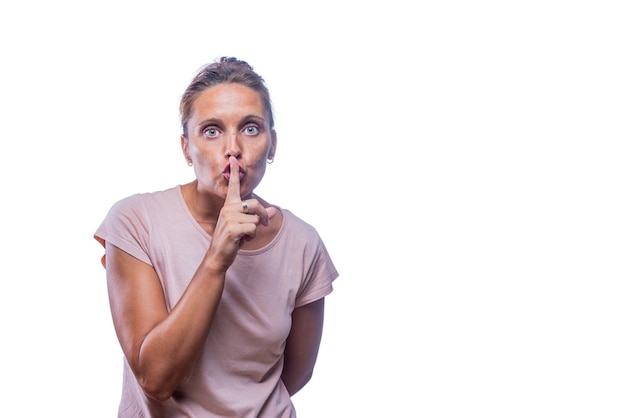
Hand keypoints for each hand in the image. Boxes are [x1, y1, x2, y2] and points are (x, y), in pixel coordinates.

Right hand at [205, 156, 276, 271]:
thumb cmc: (232, 240)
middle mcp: (228, 208)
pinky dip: (252, 236)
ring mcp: (229, 217)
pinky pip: (253, 228)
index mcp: (230, 205)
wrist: (218, 255)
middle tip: (264, 225)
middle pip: (256, 204)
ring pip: (256, 219)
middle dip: (263, 216)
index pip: (233, 186)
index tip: (233, 159)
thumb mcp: (246, 226)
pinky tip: (241, 240)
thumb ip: (259, 217)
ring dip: (255, 230)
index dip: (234, 172)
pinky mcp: (232, 228)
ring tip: (244, 235)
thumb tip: (274, 211)